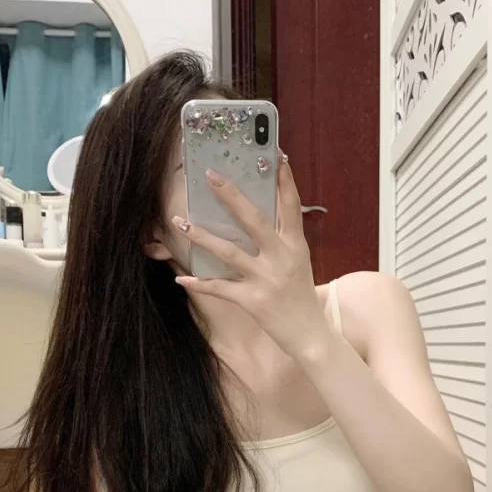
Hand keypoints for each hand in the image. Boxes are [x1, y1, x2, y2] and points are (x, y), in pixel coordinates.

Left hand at [172, 156, 332, 359]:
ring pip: (229, 252)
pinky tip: (181, 279)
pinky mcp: (253, 301)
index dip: (285, 180)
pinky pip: (221, 289)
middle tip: (210, 175)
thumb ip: (283, 241)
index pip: (291, 206)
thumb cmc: (301, 297)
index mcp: (295, 246)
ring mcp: (266, 279)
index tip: (277, 155)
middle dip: (231, 197)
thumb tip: (261, 218)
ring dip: (202, 236)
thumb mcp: (299, 263)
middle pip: (254, 220)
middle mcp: (281, 258)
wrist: (310, 336)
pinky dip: (200, 284)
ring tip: (180, 222)